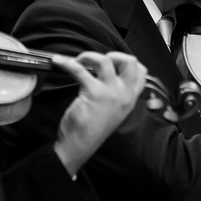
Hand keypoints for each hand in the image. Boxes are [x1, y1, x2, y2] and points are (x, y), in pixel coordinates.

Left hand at [52, 51, 147, 176]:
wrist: (80, 146)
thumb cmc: (93, 130)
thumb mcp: (114, 111)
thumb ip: (116, 94)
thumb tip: (105, 74)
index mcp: (130, 98)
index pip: (141, 71)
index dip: (128, 61)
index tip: (114, 61)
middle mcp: (124, 94)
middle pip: (129, 61)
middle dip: (112, 54)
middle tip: (97, 61)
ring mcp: (111, 93)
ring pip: (105, 60)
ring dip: (88, 56)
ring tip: (78, 61)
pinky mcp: (93, 92)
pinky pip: (80, 69)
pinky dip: (67, 63)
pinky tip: (59, 63)